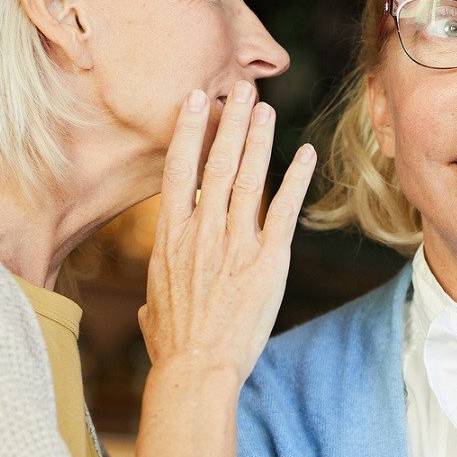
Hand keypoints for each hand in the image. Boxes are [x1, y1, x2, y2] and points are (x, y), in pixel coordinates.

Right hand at [139, 81, 313, 385]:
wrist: (196, 369)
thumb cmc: (172, 346)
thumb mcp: (152, 310)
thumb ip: (156, 294)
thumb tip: (150, 305)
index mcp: (171, 237)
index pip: (178, 170)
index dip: (188, 130)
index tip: (196, 100)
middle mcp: (201, 231)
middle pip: (216, 162)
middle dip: (229, 121)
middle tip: (240, 88)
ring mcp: (235, 243)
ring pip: (247, 177)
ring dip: (258, 138)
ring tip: (266, 107)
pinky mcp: (267, 261)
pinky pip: (284, 210)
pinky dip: (295, 179)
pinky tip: (305, 154)